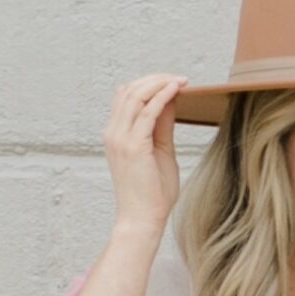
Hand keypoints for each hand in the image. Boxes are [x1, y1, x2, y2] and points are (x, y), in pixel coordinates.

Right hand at [103, 72, 185, 248]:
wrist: (142, 218)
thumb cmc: (152, 191)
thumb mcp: (160, 149)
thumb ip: (163, 125)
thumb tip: (171, 99)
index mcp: (116, 134)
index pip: (125, 96)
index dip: (148, 83)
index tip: (172, 81)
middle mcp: (113, 133)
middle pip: (129, 91)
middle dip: (155, 79)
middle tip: (179, 77)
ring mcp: (120, 139)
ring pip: (135, 96)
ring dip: (159, 83)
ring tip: (180, 80)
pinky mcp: (133, 146)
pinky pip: (147, 112)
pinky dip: (162, 96)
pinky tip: (176, 89)